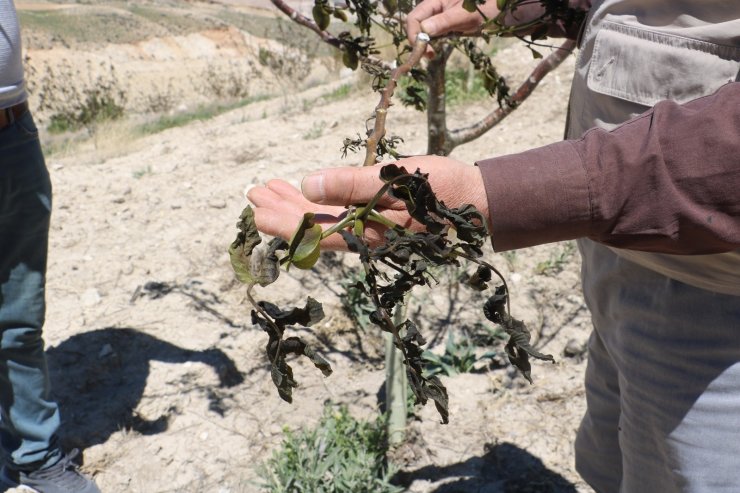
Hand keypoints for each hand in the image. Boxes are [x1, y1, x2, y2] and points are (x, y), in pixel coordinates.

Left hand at [247, 155, 489, 249]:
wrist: (477, 201)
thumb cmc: (442, 191)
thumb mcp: (398, 181)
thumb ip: (352, 184)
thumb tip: (308, 183)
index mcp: (368, 234)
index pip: (315, 233)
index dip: (283, 223)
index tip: (256, 211)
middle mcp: (363, 237)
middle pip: (312, 228)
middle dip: (280, 211)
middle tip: (250, 194)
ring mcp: (369, 229)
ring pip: (322, 220)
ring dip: (294, 204)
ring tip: (267, 188)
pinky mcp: (375, 218)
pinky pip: (338, 213)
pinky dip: (316, 201)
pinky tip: (301, 190)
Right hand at [406, 0, 500, 46]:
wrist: (502, 10)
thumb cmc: (487, 8)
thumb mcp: (466, 16)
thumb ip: (445, 22)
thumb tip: (423, 31)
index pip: (414, 17)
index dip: (414, 34)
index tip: (422, 50)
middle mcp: (434, 5)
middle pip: (415, 23)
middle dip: (417, 40)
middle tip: (428, 55)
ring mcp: (438, 14)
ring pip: (421, 29)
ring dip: (422, 43)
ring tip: (431, 55)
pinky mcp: (443, 23)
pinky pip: (430, 33)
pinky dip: (429, 43)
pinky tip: (434, 51)